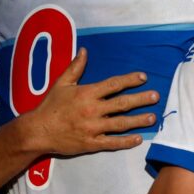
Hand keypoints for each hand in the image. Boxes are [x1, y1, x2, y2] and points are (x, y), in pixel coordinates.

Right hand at [20, 48, 158, 155]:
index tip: (143, 77)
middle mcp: (92, 110)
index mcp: (87, 93)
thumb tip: (84, 50)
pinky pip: (112, 143)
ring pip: (121, 124)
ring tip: (152, 118)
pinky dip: (126, 142)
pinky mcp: (91, 143)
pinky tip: (138, 139)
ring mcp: (93, 128)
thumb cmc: (50, 106)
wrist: (37, 131)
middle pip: (122, 104)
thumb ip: (75, 67)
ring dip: (138, 120)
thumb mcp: (61, 83)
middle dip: (141, 99)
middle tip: (156, 96)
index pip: (113, 84)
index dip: (130, 80)